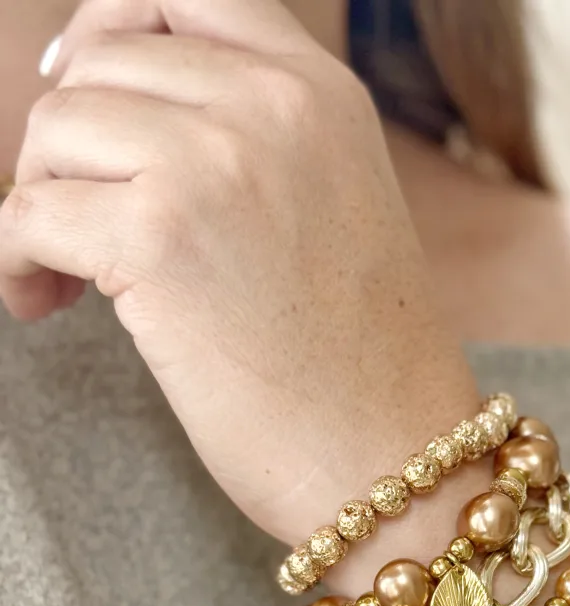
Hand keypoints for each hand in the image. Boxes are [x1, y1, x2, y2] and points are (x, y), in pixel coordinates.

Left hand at [0, 0, 477, 543]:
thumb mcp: (335, 211)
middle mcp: (273, 108)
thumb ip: (252, 142)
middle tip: (75, 225)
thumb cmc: (362, 368)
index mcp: (322, 94)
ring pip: (53, 133)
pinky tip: (41, 303)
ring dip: (37, 203)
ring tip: (63, 279)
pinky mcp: (160, 240)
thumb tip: (107, 114)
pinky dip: (14, 259)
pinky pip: (26, 212)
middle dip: (67, 147)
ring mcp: (217, 166)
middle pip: (99, 67)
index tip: (77, 90)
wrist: (395, 463)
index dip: (109, 30)